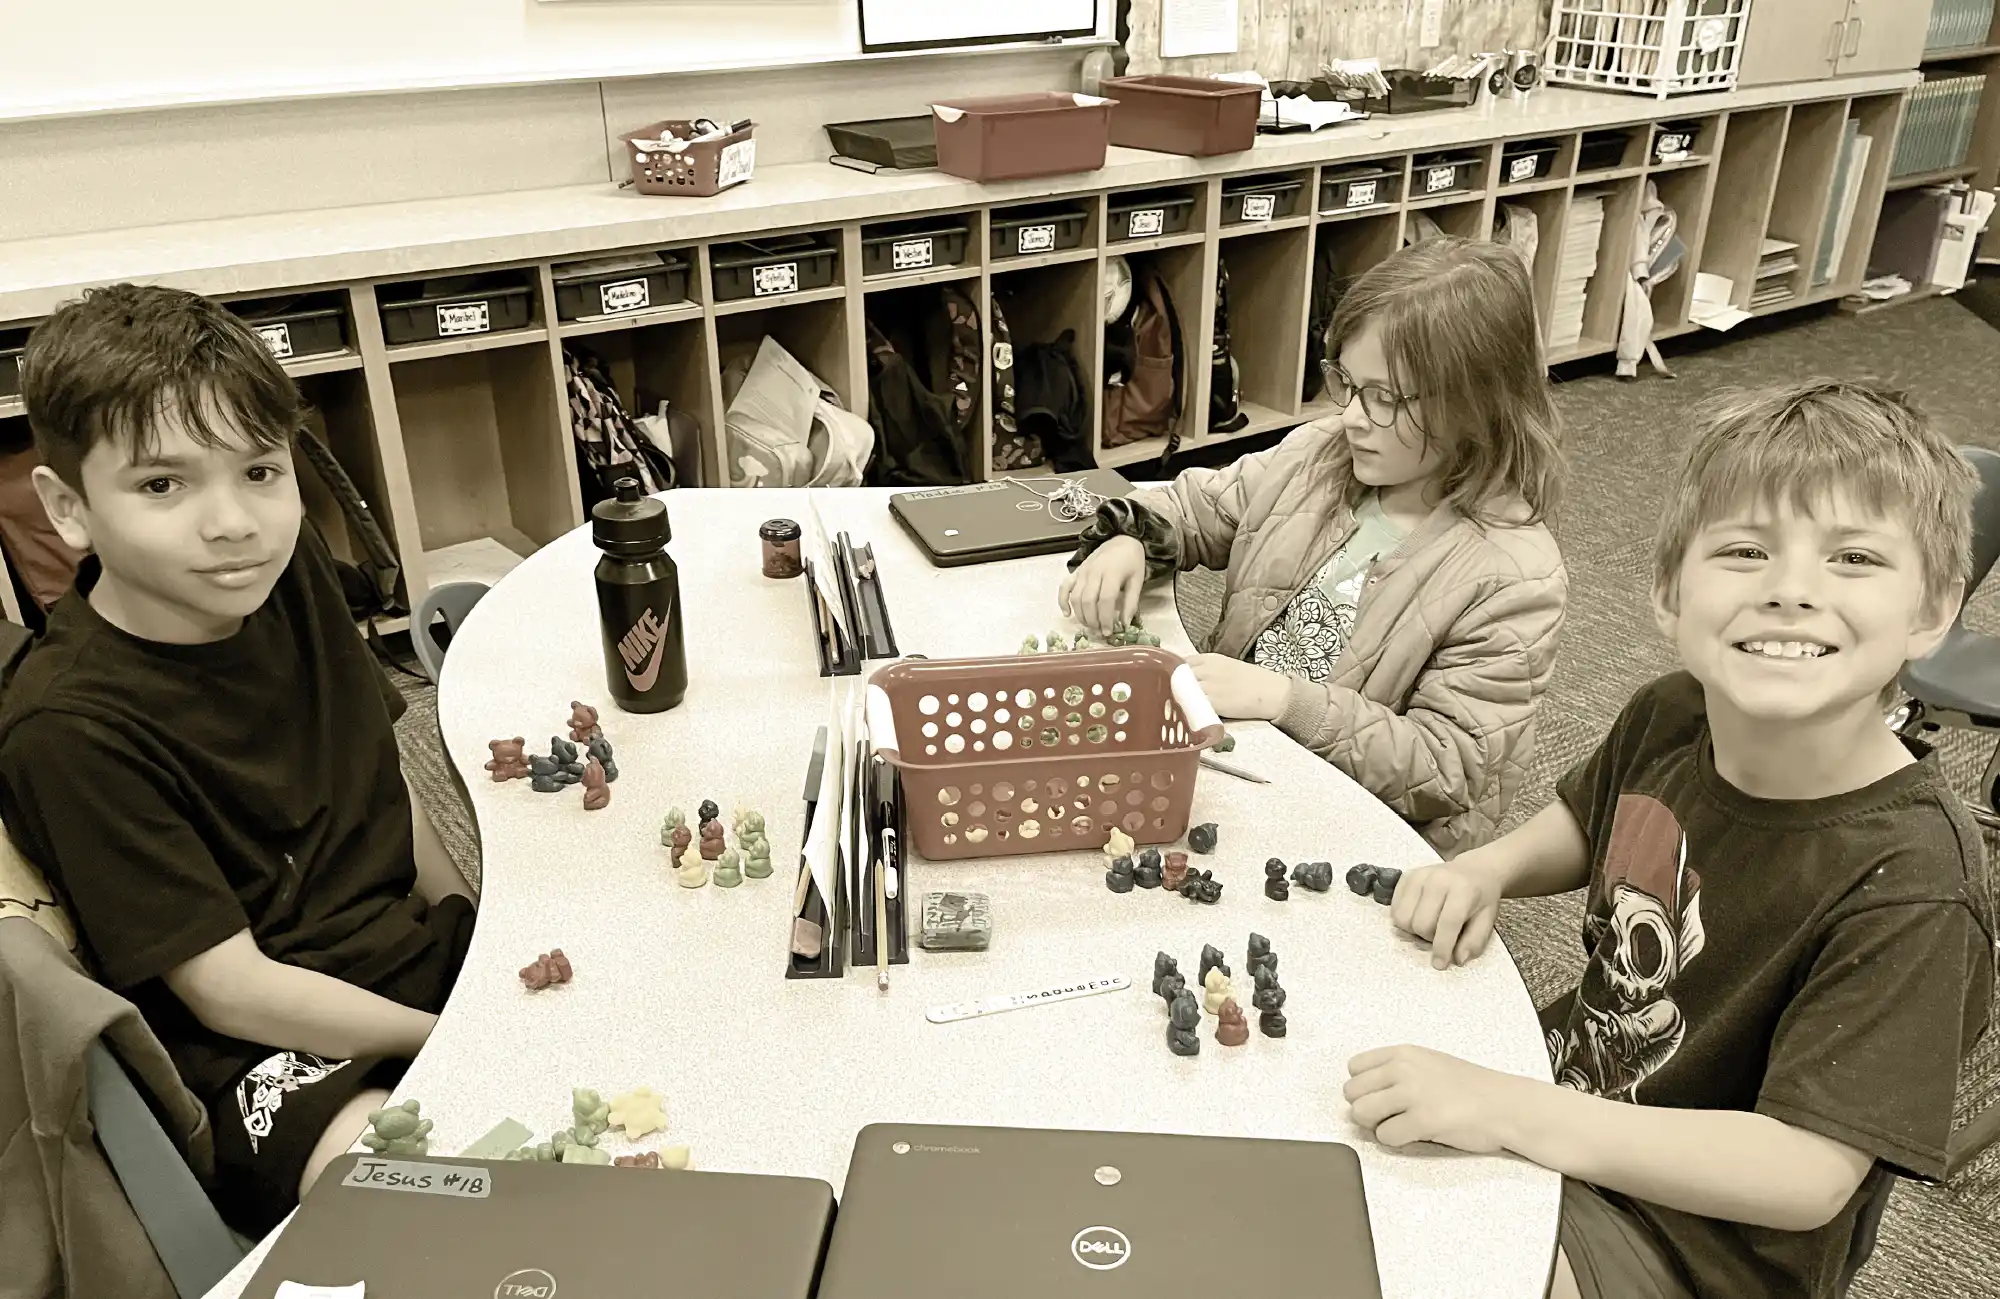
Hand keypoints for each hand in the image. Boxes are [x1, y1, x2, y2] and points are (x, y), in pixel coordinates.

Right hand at [1059, 536, 1145, 633]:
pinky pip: (1064, 587)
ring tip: (1090, 625)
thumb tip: (1125, 624)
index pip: (1105, 600)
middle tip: (1100, 631)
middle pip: (1088, 601)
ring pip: (1075, 597)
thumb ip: (1131, 602)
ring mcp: (1082, 571)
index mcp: (1111, 573)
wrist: (1122, 539)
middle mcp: (1094, 572)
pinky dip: (1062, 601)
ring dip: (1080, 615)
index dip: (1105, 618)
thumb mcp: (1137, 581)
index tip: (1109, 632)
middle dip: (1093, 620)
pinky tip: (1067, 614)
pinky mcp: (1076, 571)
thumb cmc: (1132, 561)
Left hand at [1185, 654, 1289, 720]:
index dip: (1176, 673)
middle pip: (1178, 677)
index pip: (1182, 662)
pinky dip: (1190, 710)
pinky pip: (1194, 706)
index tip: (1174, 682)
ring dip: (1180, 699)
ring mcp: (1209, 686)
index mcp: (1211, 659)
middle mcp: (1207, 670)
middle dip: (1175, 687)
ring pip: (1183, 692)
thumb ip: (1208, 669)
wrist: (1271, 692)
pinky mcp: (1214, 703)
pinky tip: (1192, 713)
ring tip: (1183, 706)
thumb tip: (1190, 677)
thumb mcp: (1227, 665)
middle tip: (1175, 697)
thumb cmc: (1253, 680)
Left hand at [1344, 1045, 1523, 1153]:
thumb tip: (1365, 1090)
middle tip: (1390, 1115)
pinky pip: (1385, 1137)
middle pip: (1352, 1093)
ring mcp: (1413, 1093)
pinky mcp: (1423, 1120)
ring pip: (1361, 1114)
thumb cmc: (1471, 1088)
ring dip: (1377, 1125)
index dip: (1364, 1087)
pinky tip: (1416, 1135)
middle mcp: (1404, 1068)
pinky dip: (1396, 1141)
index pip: (1354, 1068)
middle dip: (1367, 1108)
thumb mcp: (1429, 1062)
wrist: (1505, 1105)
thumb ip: (1397, 1070)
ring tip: (1400, 1125)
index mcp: (1404, 1053)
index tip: (1381, 1096)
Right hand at [1389, 857, 1503, 968]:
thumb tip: (1457, 959)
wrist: (1474, 870)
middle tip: (1439, 935)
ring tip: (1428, 924)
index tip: (1439, 964)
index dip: (1442, 947)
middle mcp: (1438, 879)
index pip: (1447, 923)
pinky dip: (1404, 920)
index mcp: (1463, 889)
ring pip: (1403, 918)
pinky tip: (1418, 915)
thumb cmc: (1481, 898)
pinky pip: (1394, 909)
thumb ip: (1474, 941)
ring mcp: (1419, 876)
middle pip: (1421, 923)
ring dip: (1414, 930)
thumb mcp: (1487, 919)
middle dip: (1429, 938)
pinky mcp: (1406, 877)